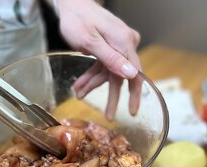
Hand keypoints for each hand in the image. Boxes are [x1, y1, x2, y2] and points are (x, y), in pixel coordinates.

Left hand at [56, 0, 141, 119]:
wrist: (71, 3)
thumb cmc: (78, 20)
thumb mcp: (90, 41)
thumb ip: (110, 59)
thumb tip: (132, 75)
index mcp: (124, 43)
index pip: (135, 74)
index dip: (134, 95)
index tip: (132, 111)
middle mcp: (126, 44)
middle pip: (122, 75)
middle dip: (111, 95)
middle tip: (109, 115)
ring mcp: (119, 45)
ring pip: (109, 72)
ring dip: (94, 83)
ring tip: (79, 93)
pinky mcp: (111, 46)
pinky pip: (104, 65)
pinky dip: (92, 75)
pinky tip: (81, 85)